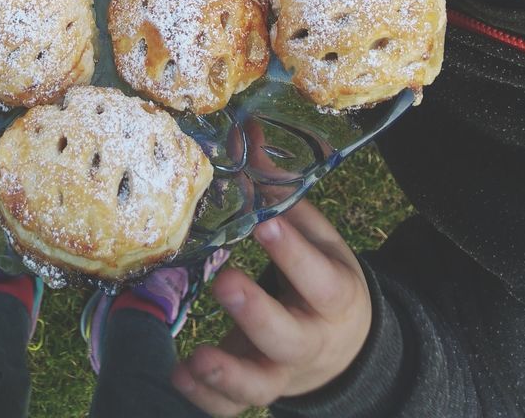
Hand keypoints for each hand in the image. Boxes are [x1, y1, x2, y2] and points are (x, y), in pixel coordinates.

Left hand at [171, 201, 372, 415]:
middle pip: (287, 337)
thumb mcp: (320, 240)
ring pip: (259, 386)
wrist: (346, 348)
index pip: (318, 279)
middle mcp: (309, 341)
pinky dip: (205, 399)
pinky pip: (231, 408)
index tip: (265, 225)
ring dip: (226, 374)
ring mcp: (281, 372)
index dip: (292, 254)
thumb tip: (249, 135)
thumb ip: (283, 195)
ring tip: (196, 357)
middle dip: (256, 313)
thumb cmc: (325, 279)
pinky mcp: (256, 390)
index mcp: (334, 296)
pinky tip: (178, 375)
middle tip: (224, 281)